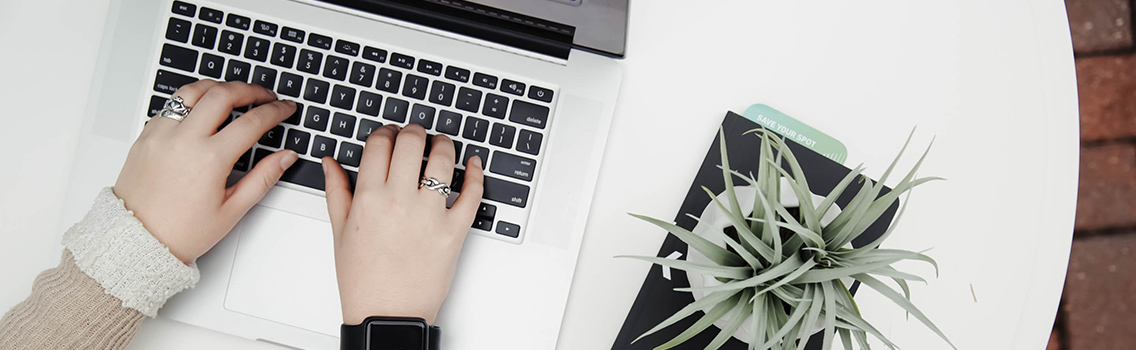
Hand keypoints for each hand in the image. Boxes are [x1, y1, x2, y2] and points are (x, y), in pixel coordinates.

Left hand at [114, 80, 298, 263]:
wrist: (137, 240)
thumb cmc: (181, 231)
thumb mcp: (232, 209)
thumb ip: (264, 178)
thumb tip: (285, 157)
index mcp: (210, 159)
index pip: (252, 121)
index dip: (275, 111)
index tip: (285, 108)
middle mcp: (184, 140)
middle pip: (223, 94)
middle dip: (250, 90)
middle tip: (265, 96)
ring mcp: (161, 134)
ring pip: (194, 91)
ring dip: (218, 87)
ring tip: (234, 93)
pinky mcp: (146, 135)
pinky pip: (172, 105)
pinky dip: (192, 101)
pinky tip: (203, 110)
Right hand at [323, 124, 483, 324]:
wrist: (388, 314)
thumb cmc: (363, 279)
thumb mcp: (340, 232)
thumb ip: (336, 191)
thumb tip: (330, 162)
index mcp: (368, 198)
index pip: (379, 144)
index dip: (386, 132)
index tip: (390, 134)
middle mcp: (399, 201)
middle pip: (411, 143)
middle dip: (414, 131)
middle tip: (415, 135)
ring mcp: (429, 215)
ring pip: (443, 160)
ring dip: (444, 144)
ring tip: (441, 145)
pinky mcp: (454, 231)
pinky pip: (472, 194)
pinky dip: (477, 174)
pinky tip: (474, 165)